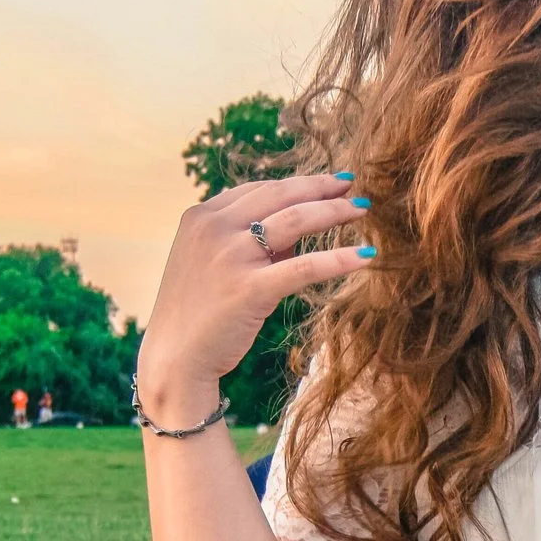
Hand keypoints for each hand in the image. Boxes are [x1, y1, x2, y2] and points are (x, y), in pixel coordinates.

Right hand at [137, 174, 367, 423]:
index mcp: (200, 217)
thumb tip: (295, 235)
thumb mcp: (212, 264)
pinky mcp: (250, 289)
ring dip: (334, 211)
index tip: (328, 181)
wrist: (174, 358)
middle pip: (279, 195)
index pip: (258, 189)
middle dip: (321, 187)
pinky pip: (305, 267)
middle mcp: (213, 228)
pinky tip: (366, 256)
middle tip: (353, 186)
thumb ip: (247, 243)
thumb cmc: (197, 314)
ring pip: (295, 220)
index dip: (298, 183)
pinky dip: (339, 259)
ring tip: (364, 209)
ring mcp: (230, 256)